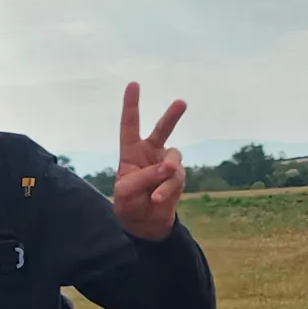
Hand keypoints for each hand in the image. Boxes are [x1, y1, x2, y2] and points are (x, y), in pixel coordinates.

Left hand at [113, 82, 186, 240]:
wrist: (144, 223)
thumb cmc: (129, 204)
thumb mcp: (126, 191)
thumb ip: (144, 177)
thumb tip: (169, 167)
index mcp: (131, 152)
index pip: (130, 125)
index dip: (131, 105)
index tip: (134, 84)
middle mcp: (150, 153)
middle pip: (162, 130)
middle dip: (172, 116)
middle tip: (181, 103)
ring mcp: (166, 163)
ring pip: (173, 158)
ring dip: (165, 174)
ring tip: (155, 193)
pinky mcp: (178, 176)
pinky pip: (176, 177)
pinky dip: (167, 188)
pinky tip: (158, 198)